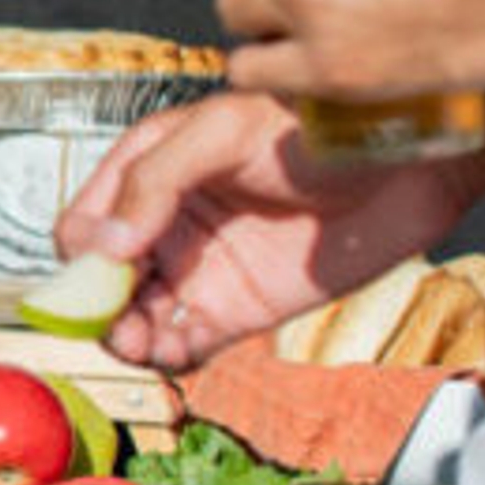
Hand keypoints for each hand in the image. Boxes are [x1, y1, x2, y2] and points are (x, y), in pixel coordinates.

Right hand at [51, 90, 484, 369]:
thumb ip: (156, 180)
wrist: (401, 161)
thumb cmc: (312, 127)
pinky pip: (185, 344)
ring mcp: (199, 271)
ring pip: (136, 320)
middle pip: (101, 283)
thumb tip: (105, 246)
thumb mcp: (222, 133)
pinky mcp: (238, 311)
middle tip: (123, 327)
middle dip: (101, 309)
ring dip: (130, 340)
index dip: (83, 258)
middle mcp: (164, 227)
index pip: (83, 228)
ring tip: (149, 345)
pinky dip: (172, 357)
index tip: (109, 274)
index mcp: (145, 174)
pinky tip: (180, 354)